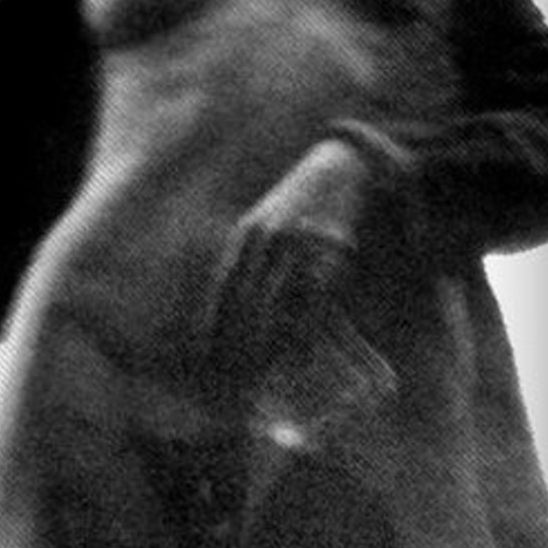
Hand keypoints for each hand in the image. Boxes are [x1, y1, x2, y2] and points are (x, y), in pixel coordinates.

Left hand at [206, 138, 364, 383]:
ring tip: (258, 378)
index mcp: (248, 235)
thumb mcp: (265, 224)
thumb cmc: (301, 203)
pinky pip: (313, 303)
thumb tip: (231, 308)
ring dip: (267, 347)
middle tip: (231, 381)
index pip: (224, 290)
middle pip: (245, 304)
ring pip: (277, 307)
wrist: (343, 167)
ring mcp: (300, 247)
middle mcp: (268, 240)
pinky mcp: (331, 254)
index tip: (205, 359)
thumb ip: (249, 261)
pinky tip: (297, 356)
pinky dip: (303, 333)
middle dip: (237, 345)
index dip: (213, 327)